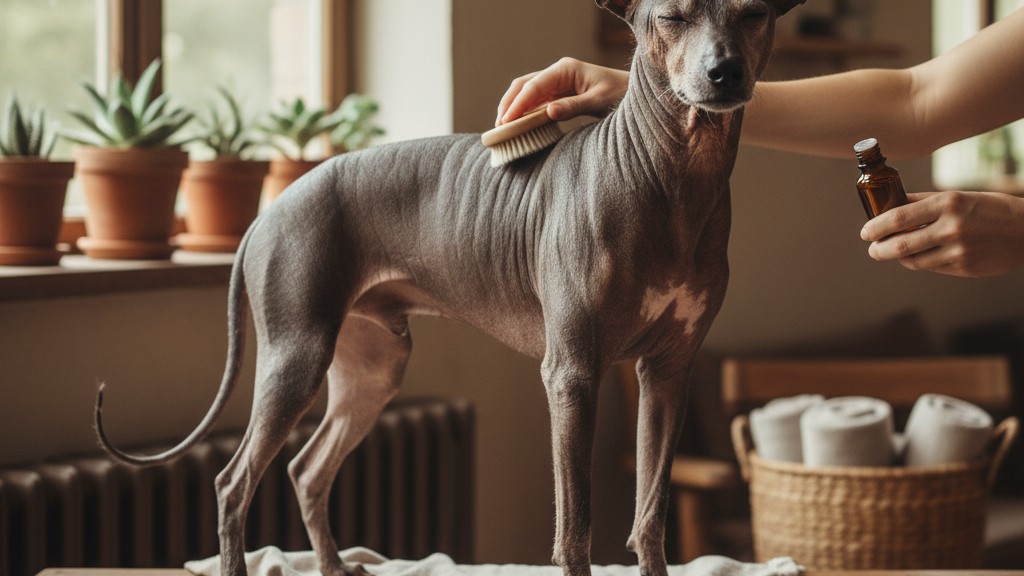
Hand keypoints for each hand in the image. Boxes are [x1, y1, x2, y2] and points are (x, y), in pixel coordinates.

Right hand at [495, 58, 628, 125]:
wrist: (631, 92)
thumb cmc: (619, 93)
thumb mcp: (598, 101)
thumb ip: (573, 106)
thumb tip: (548, 112)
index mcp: (565, 69)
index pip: (534, 85)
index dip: (518, 103)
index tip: (507, 120)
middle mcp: (557, 73)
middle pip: (524, 85)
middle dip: (509, 103)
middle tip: (499, 126)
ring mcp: (556, 83)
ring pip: (526, 93)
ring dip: (514, 108)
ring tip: (503, 128)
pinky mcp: (558, 94)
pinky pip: (536, 102)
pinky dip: (525, 113)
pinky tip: (518, 125)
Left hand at [861, 191, 1023, 276]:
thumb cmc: (991, 209)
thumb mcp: (959, 196)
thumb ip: (925, 202)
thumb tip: (892, 204)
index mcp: (948, 203)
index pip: (899, 217)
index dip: (876, 226)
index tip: (865, 232)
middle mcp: (952, 227)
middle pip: (901, 244)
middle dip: (879, 249)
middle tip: (873, 249)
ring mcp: (958, 251)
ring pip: (913, 260)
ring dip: (898, 257)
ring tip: (893, 251)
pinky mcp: (964, 268)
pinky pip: (931, 267)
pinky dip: (920, 262)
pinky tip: (919, 255)